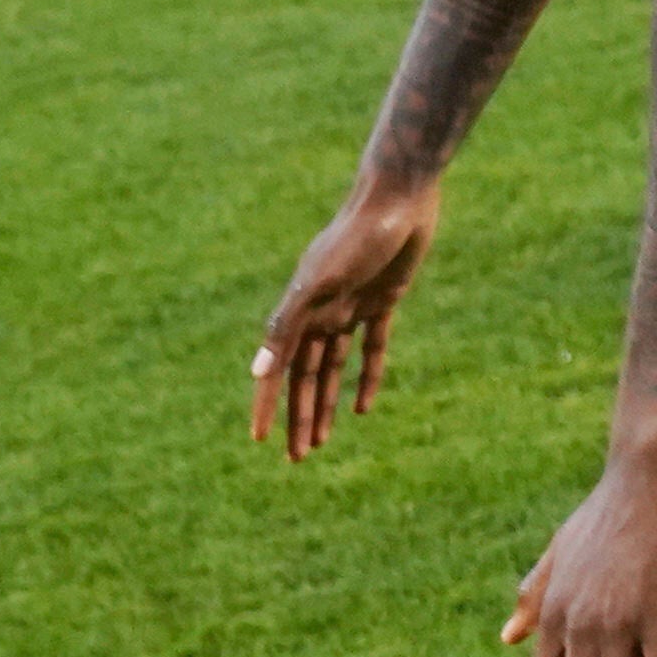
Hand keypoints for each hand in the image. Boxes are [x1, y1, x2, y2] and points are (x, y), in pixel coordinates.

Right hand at [250, 174, 440, 459]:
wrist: (399, 198)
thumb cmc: (356, 236)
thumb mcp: (319, 284)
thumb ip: (286, 325)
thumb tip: (257, 372)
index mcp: (299, 311)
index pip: (277, 371)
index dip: (267, 405)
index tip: (260, 441)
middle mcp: (320, 313)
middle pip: (305, 379)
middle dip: (299, 417)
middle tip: (297, 458)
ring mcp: (351, 308)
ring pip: (334, 369)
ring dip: (327, 404)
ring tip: (323, 442)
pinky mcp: (383, 300)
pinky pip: (373, 348)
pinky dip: (367, 377)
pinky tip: (364, 408)